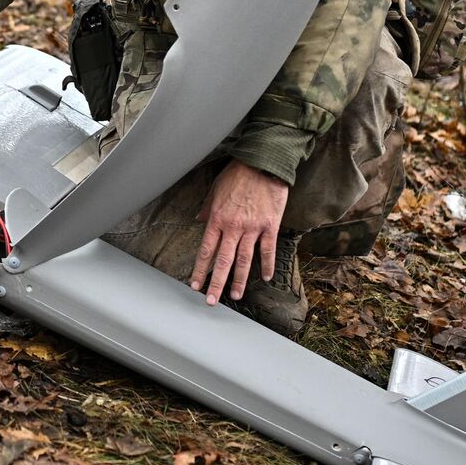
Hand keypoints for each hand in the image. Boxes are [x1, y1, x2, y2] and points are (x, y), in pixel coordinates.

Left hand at [189, 161, 289, 304]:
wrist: (263, 163)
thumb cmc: (238, 174)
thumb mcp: (215, 189)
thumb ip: (207, 208)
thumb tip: (199, 220)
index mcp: (217, 219)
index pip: (206, 250)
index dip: (199, 269)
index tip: (195, 285)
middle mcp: (233, 227)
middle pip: (223, 261)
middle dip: (216, 283)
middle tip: (212, 301)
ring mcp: (253, 228)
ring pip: (244, 260)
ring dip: (239, 280)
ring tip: (236, 295)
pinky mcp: (270, 226)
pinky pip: (268, 250)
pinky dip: (267, 265)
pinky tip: (265, 277)